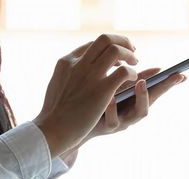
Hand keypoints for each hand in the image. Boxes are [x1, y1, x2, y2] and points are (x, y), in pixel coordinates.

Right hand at [33, 34, 138, 157]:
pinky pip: (124, 71)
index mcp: (66, 61)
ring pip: (116, 51)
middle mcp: (78, 64)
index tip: (115, 54)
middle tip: (132, 49)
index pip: (91, 44)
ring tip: (136, 62)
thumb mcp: (58, 84)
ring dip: (129, 54)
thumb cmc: (55, 112)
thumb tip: (80, 67)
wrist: (52, 129)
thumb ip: (70, 73)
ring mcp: (90, 75)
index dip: (107, 46)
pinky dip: (132, 72)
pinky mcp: (102, 90)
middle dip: (122, 41)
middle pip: (105, 40)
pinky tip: (134, 79)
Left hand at [82, 68, 185, 143]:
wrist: (71, 127)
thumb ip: (132, 78)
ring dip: (142, 97)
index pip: (157, 90)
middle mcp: (132, 113)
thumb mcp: (115, 88)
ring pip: (138, 114)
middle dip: (164, 88)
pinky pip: (112, 119)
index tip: (183, 73)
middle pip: (157, 98)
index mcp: (134, 102)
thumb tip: (154, 67)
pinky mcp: (106, 126)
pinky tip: (111, 96)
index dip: (170, 82)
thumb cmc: (96, 104)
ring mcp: (122, 121)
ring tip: (142, 82)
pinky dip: (113, 108)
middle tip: (174, 76)